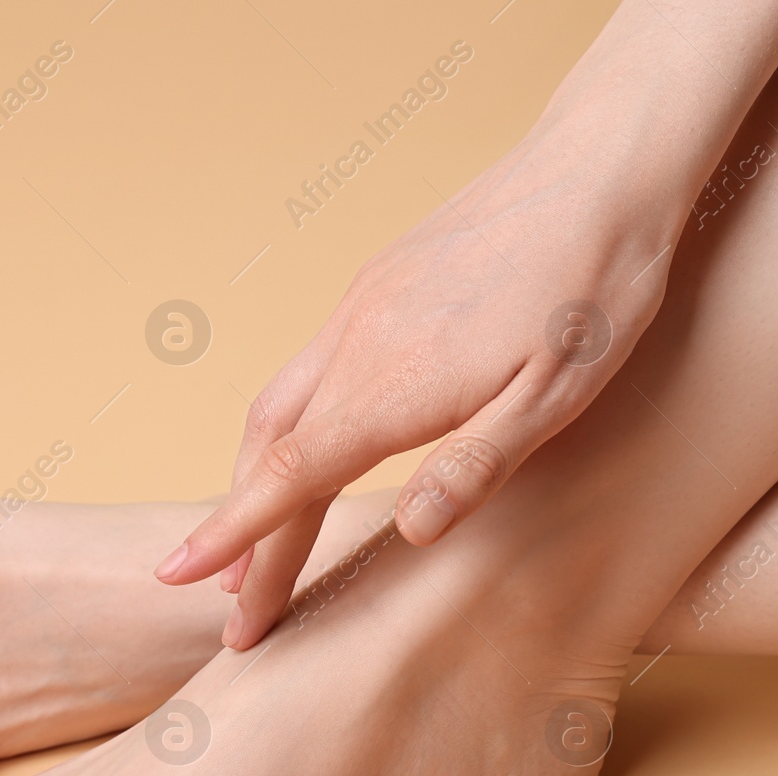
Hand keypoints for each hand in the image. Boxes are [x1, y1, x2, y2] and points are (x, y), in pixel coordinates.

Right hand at [153, 0, 777, 649]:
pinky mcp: (377, 285)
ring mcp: (362, 308)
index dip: (234, 533)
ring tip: (250, 545)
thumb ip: (476, 465)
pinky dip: (286, 428)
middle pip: (273, 452)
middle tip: (229, 605)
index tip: (178, 574)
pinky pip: (307, 368)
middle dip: (242, 534)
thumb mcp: (560, 395)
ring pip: (279, 406)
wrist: (599, 169)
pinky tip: (305, 452)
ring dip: (256, 479)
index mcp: (397, 382)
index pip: (293, 475)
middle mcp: (359, 342)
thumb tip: (406, 534)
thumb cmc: (594, 288)